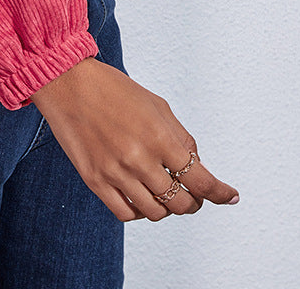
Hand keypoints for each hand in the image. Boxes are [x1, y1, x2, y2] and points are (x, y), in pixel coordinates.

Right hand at [30, 57, 239, 221]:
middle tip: (194, 196)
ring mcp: (116, 174)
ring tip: (166, 195)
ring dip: (167, 208)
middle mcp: (139, 159)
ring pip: (154, 213)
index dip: (220, 193)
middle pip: (180, 202)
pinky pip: (125, 214)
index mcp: (159, 137)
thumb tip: (195, 163)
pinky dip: (139, 212)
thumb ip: (179, 136)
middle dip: (194, 202)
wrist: (69, 85)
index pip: (200, 179)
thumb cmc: (113, 89)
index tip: (230, 197)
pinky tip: (142, 199)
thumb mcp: (157, 105)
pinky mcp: (95, 181)